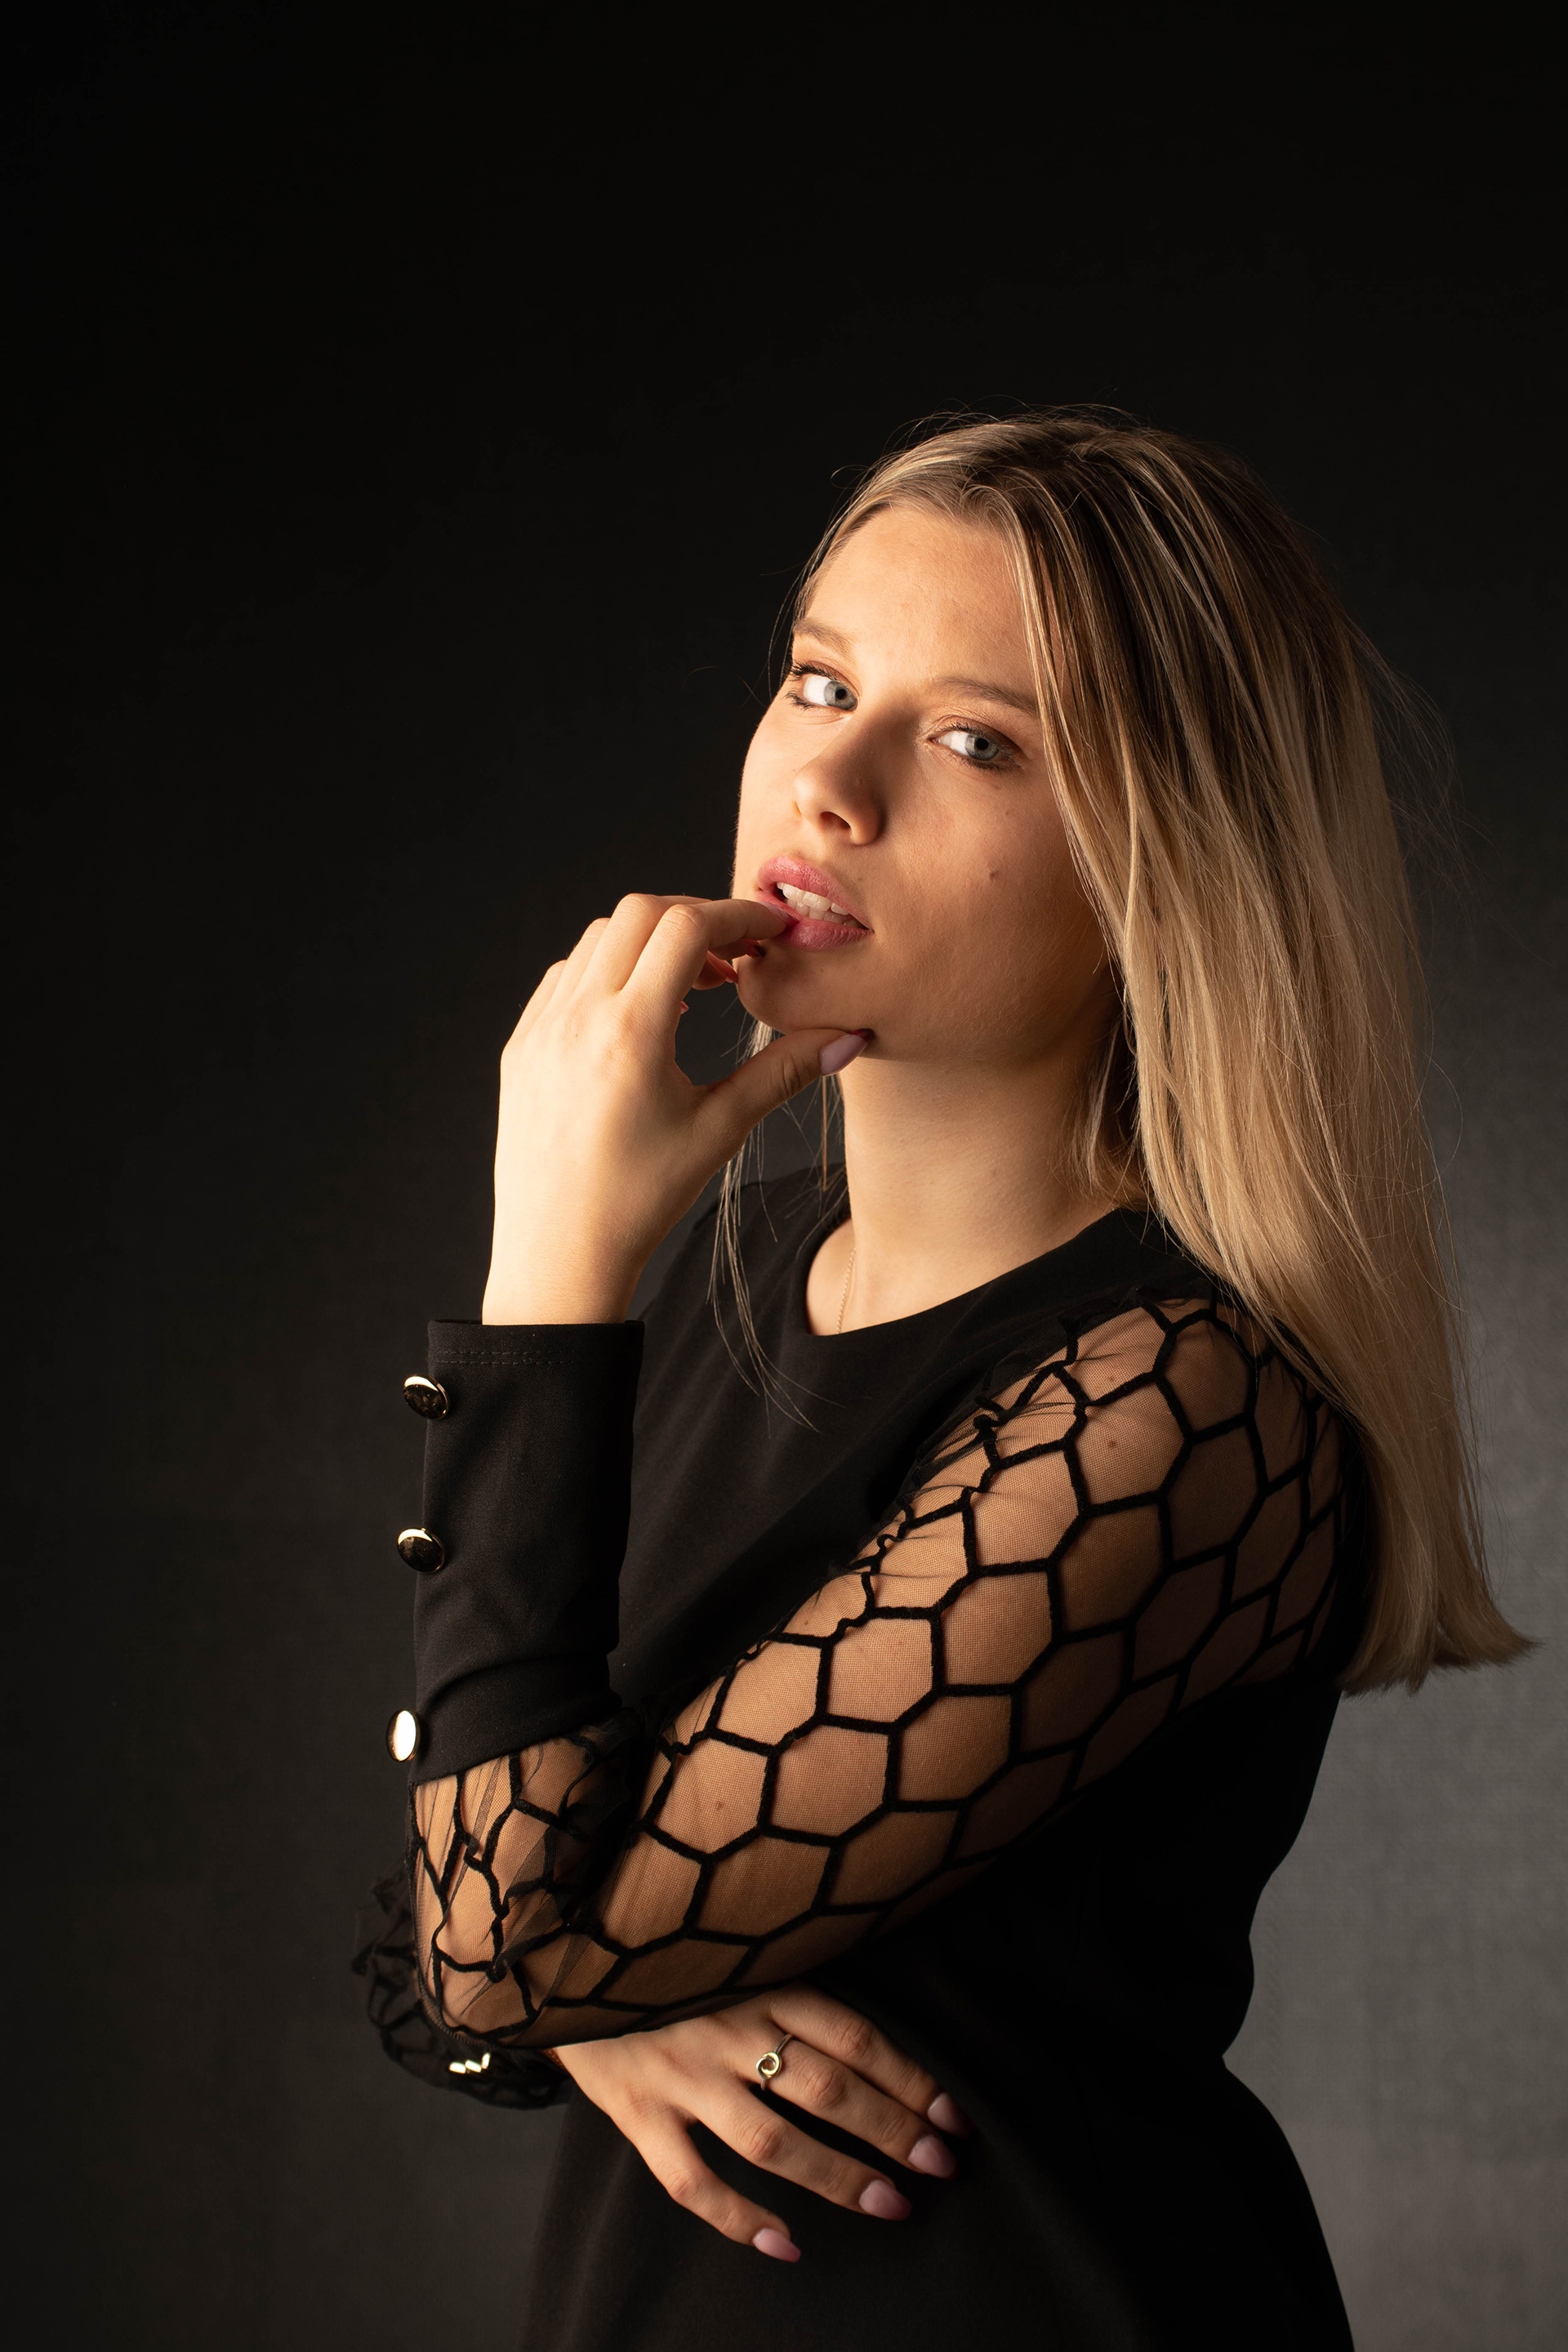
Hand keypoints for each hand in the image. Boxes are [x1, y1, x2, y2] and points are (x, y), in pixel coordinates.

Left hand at [482, 894, 865, 1323]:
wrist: (557, 1255)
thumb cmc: (639, 1202)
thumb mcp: (719, 1131)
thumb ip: (784, 1071)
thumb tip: (848, 1036)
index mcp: (629, 1033)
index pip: (685, 926)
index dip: (737, 914)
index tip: (770, 930)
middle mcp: (576, 1018)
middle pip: (639, 913)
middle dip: (695, 917)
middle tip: (736, 955)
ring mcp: (540, 1029)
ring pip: (596, 939)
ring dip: (649, 942)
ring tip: (693, 987)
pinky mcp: (520, 1047)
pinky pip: (563, 977)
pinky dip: (606, 970)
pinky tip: (639, 1011)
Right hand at [549, 1985, 970, 2262]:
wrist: (559, 1956)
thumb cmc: (665, 1957)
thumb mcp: (731, 1948)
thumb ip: (786, 1983)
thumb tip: (868, 2036)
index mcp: (757, 1980)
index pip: (852, 2036)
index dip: (909, 2079)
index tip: (953, 2118)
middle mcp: (726, 2028)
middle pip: (826, 2088)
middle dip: (892, 2130)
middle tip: (941, 2165)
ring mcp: (680, 2076)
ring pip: (772, 2140)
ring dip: (839, 2176)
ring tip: (893, 2204)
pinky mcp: (638, 2114)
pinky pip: (693, 2182)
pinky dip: (741, 2220)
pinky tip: (788, 2244)